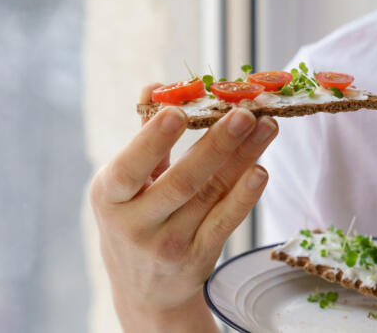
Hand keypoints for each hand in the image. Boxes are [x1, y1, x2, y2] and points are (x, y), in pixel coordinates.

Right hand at [90, 83, 278, 332]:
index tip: (178, 111)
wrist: (144, 289)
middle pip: (182, 182)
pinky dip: (244, 196)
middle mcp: (136, 224)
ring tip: (267, 126)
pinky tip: (260, 169)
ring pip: (212, 195)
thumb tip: (156, 86)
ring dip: (243, 158)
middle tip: (244, 113)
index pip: (130, 168)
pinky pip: (226, 221)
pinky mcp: (198, 257)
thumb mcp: (124, 184)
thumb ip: (144, 136)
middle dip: (216, 145)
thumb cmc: (134, 217)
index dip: (153, 140)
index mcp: (110, 196)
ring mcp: (169, 244)